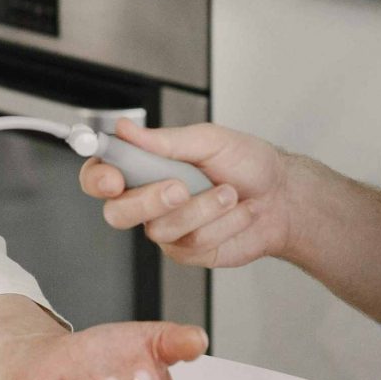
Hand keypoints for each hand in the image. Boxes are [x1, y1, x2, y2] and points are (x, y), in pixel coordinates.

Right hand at [79, 119, 297, 270]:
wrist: (282, 197)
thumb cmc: (248, 164)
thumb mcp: (209, 140)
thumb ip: (164, 141)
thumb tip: (126, 128)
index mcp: (145, 166)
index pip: (100, 175)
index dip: (98, 179)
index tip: (114, 178)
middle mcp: (148, 200)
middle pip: (118, 213)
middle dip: (149, 201)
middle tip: (180, 187)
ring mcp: (167, 228)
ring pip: (161, 229)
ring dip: (203, 208)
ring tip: (230, 193)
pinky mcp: (188, 251)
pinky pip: (192, 243)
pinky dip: (221, 224)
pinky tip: (237, 213)